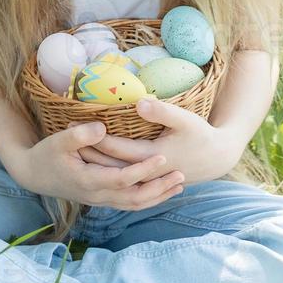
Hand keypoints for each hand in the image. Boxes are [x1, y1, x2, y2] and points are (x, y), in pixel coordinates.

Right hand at [11, 121, 186, 211]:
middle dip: (159, 188)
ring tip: (179, 184)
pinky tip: (160, 190)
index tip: (162, 157)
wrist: (34, 175)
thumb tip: (103, 128)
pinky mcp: (102, 199)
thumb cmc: (46, 154)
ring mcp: (100, 200)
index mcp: (89, 181)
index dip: (143, 170)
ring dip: (158, 196)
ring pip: (135, 204)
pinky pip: (130, 203)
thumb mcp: (58, 140)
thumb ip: (80, 135)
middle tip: (181, 175)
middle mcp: (98, 196)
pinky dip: (148, 199)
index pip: (123, 179)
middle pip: (135, 198)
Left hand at [84, 98, 242, 186]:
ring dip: (95, 161)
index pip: (117, 149)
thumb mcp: (185, 120)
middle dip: (88, 151)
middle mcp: (146, 171)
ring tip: (73, 149)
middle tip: (64, 138)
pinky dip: (107, 167)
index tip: (74, 126)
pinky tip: (95, 160)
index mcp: (153, 156)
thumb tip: (139, 103)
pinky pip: (122, 176)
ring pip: (114, 172)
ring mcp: (147, 178)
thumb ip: (162, 112)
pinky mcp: (148, 178)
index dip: (95, 138)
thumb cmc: (201, 135)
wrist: (217, 157)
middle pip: (110, 164)